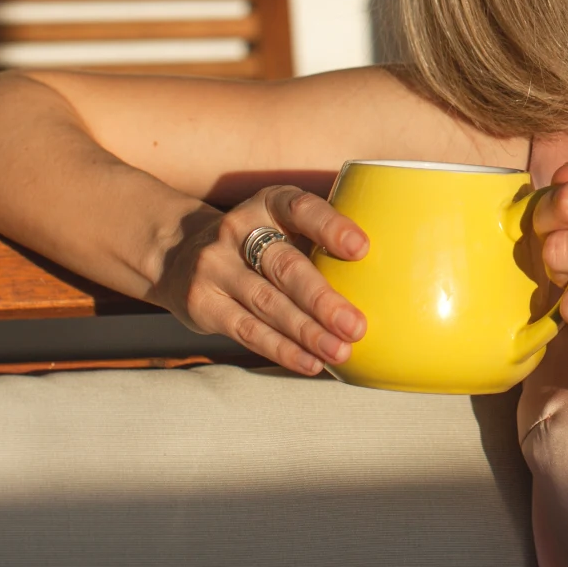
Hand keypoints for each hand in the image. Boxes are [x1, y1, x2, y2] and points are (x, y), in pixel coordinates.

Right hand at [150, 185, 367, 375]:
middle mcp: (237, 229)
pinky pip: (247, 330)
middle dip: (322, 299)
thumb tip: (389, 278)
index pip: (300, 208)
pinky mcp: (202, 302)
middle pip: (284, 266)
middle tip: (356, 325)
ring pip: (267, 303)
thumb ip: (320, 240)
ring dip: (307, 332)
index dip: (330, 227)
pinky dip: (282, 349)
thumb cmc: (258, 243)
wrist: (178, 254)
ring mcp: (214, 266)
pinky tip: (311, 362)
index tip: (362, 248)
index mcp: (268, 203)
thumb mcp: (281, 224)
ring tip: (341, 351)